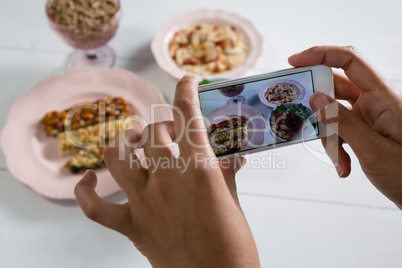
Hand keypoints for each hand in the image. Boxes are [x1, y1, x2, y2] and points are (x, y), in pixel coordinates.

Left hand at [74, 74, 259, 267]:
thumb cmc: (233, 244)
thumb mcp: (234, 200)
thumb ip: (228, 173)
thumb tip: (234, 156)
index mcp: (199, 169)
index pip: (188, 116)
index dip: (185, 91)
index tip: (185, 81)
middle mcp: (167, 179)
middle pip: (153, 131)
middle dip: (162, 123)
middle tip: (170, 129)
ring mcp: (145, 202)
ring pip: (118, 155)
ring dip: (125, 142)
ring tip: (133, 140)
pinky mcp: (132, 226)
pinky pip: (95, 207)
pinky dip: (86, 190)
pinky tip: (89, 179)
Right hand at [289, 46, 401, 207]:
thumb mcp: (373, 150)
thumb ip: (343, 123)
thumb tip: (316, 98)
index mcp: (384, 97)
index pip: (350, 61)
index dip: (321, 54)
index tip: (295, 62)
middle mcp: (376, 101)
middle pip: (336, 88)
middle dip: (319, 107)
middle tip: (305, 118)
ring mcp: (370, 116)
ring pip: (335, 113)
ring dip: (329, 136)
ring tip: (339, 160)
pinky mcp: (365, 129)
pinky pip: (341, 129)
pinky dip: (337, 147)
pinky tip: (344, 165)